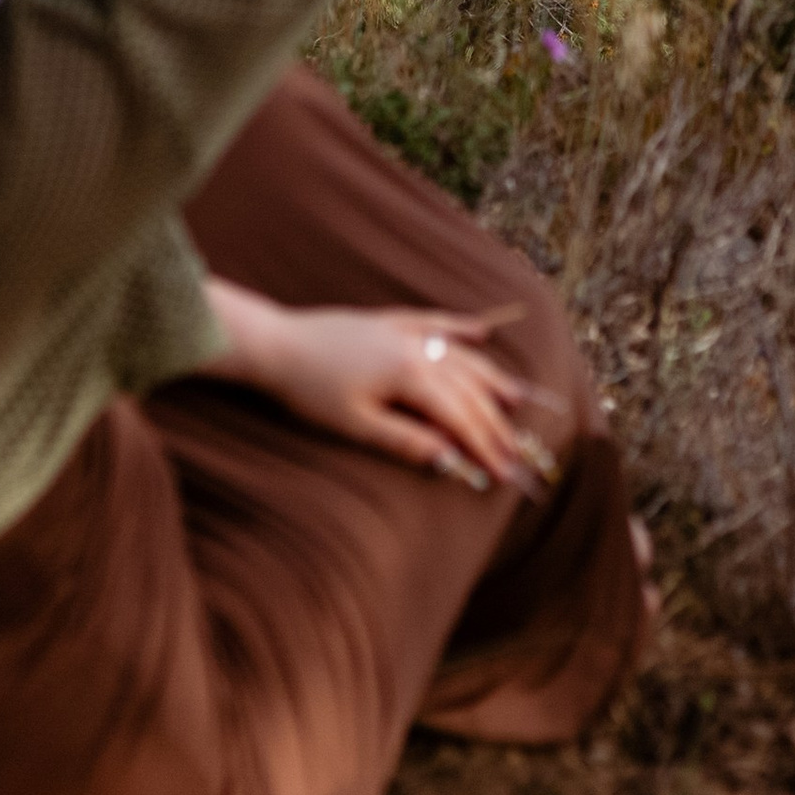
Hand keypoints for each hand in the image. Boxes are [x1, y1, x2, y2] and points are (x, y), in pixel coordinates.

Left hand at [200, 281, 559, 498]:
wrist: (277, 345)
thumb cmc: (311, 391)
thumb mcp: (356, 425)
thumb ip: (406, 440)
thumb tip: (449, 459)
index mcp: (410, 376)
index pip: (460, 416)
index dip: (485, 446)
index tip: (506, 473)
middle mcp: (417, 348)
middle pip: (468, 388)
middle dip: (494, 423)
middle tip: (516, 452)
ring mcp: (405, 331)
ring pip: (461, 355)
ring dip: (491, 378)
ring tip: (517, 397)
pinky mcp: (390, 321)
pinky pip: (437, 322)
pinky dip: (462, 327)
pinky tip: (483, 331)